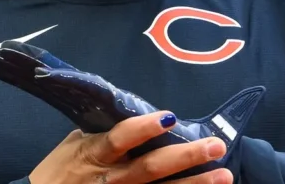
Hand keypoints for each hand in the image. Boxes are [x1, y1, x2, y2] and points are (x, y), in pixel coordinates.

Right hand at [0, 41, 264, 180]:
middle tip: (215, 146)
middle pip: (150, 168)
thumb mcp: (75, 143)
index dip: (144, 129)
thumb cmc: (60, 170)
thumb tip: (136, 108)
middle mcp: (110, 179)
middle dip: (185, 158)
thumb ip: (103, 129)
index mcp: (93, 154)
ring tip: (224, 175)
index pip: (120, 139)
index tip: (169, 117)